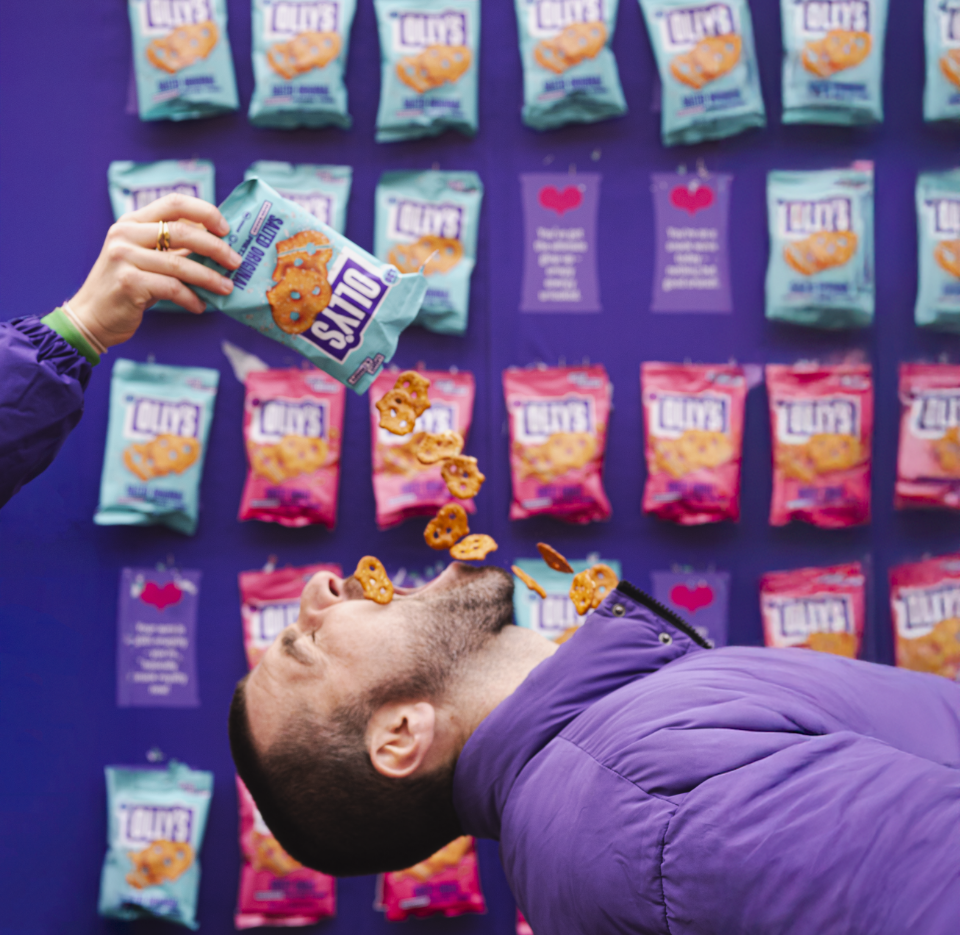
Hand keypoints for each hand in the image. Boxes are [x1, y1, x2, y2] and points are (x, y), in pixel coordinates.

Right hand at [67, 194, 241, 348]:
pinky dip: (191, 299)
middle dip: (216, 248)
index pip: (174, 203)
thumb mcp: (148, 259)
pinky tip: (200, 306)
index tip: (226, 229)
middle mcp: (125, 234)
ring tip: (227, 288)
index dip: (205, 212)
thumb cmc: (129, 287)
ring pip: (181, 264)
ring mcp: (124, 257)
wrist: (92, 316)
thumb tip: (219, 245)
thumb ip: (174, 248)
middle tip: (236, 262)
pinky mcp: (128, 283)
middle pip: (183, 232)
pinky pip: (172, 288)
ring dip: (210, 278)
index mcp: (132, 221)